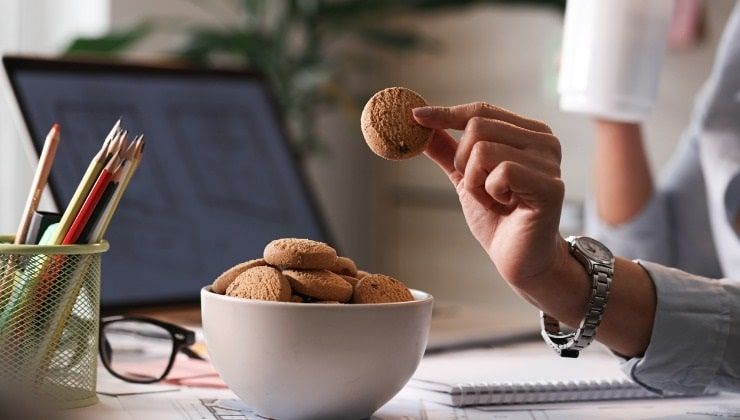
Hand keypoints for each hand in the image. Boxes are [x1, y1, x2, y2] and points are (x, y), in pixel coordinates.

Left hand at [414, 103, 657, 356]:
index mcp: (528, 133)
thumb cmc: (499, 219)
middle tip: (478, 188)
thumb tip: (420, 125)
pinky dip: (490, 193)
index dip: (446, 113)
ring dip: (475, 181)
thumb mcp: (466, 178)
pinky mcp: (550, 186)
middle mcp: (545, 141)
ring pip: (484, 149)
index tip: (415, 116)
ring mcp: (550, 163)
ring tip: (493, 200)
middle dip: (463, 162)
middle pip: (478, 126)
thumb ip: (448, 151)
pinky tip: (505, 206)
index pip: (482, 111)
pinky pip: (501, 172)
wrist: (520, 259)